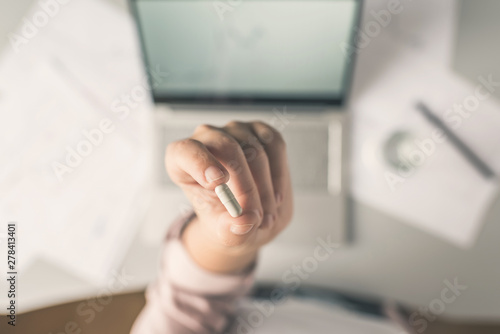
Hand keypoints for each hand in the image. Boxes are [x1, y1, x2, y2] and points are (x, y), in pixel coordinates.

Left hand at [166, 121, 292, 273]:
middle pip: (227, 148)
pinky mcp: (260, 130)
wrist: (247, 215)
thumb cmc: (225, 220)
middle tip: (255, 216)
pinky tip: (276, 198)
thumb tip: (243, 221)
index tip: (218, 184)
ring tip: (266, 218)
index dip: (200, 163)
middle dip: (245, 186)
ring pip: (255, 150)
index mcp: (181, 159)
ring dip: (265, 188)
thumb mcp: (223, 234)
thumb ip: (230, 231)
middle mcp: (206, 137)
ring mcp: (235, 130)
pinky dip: (278, 174)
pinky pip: (275, 146)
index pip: (185, 151)